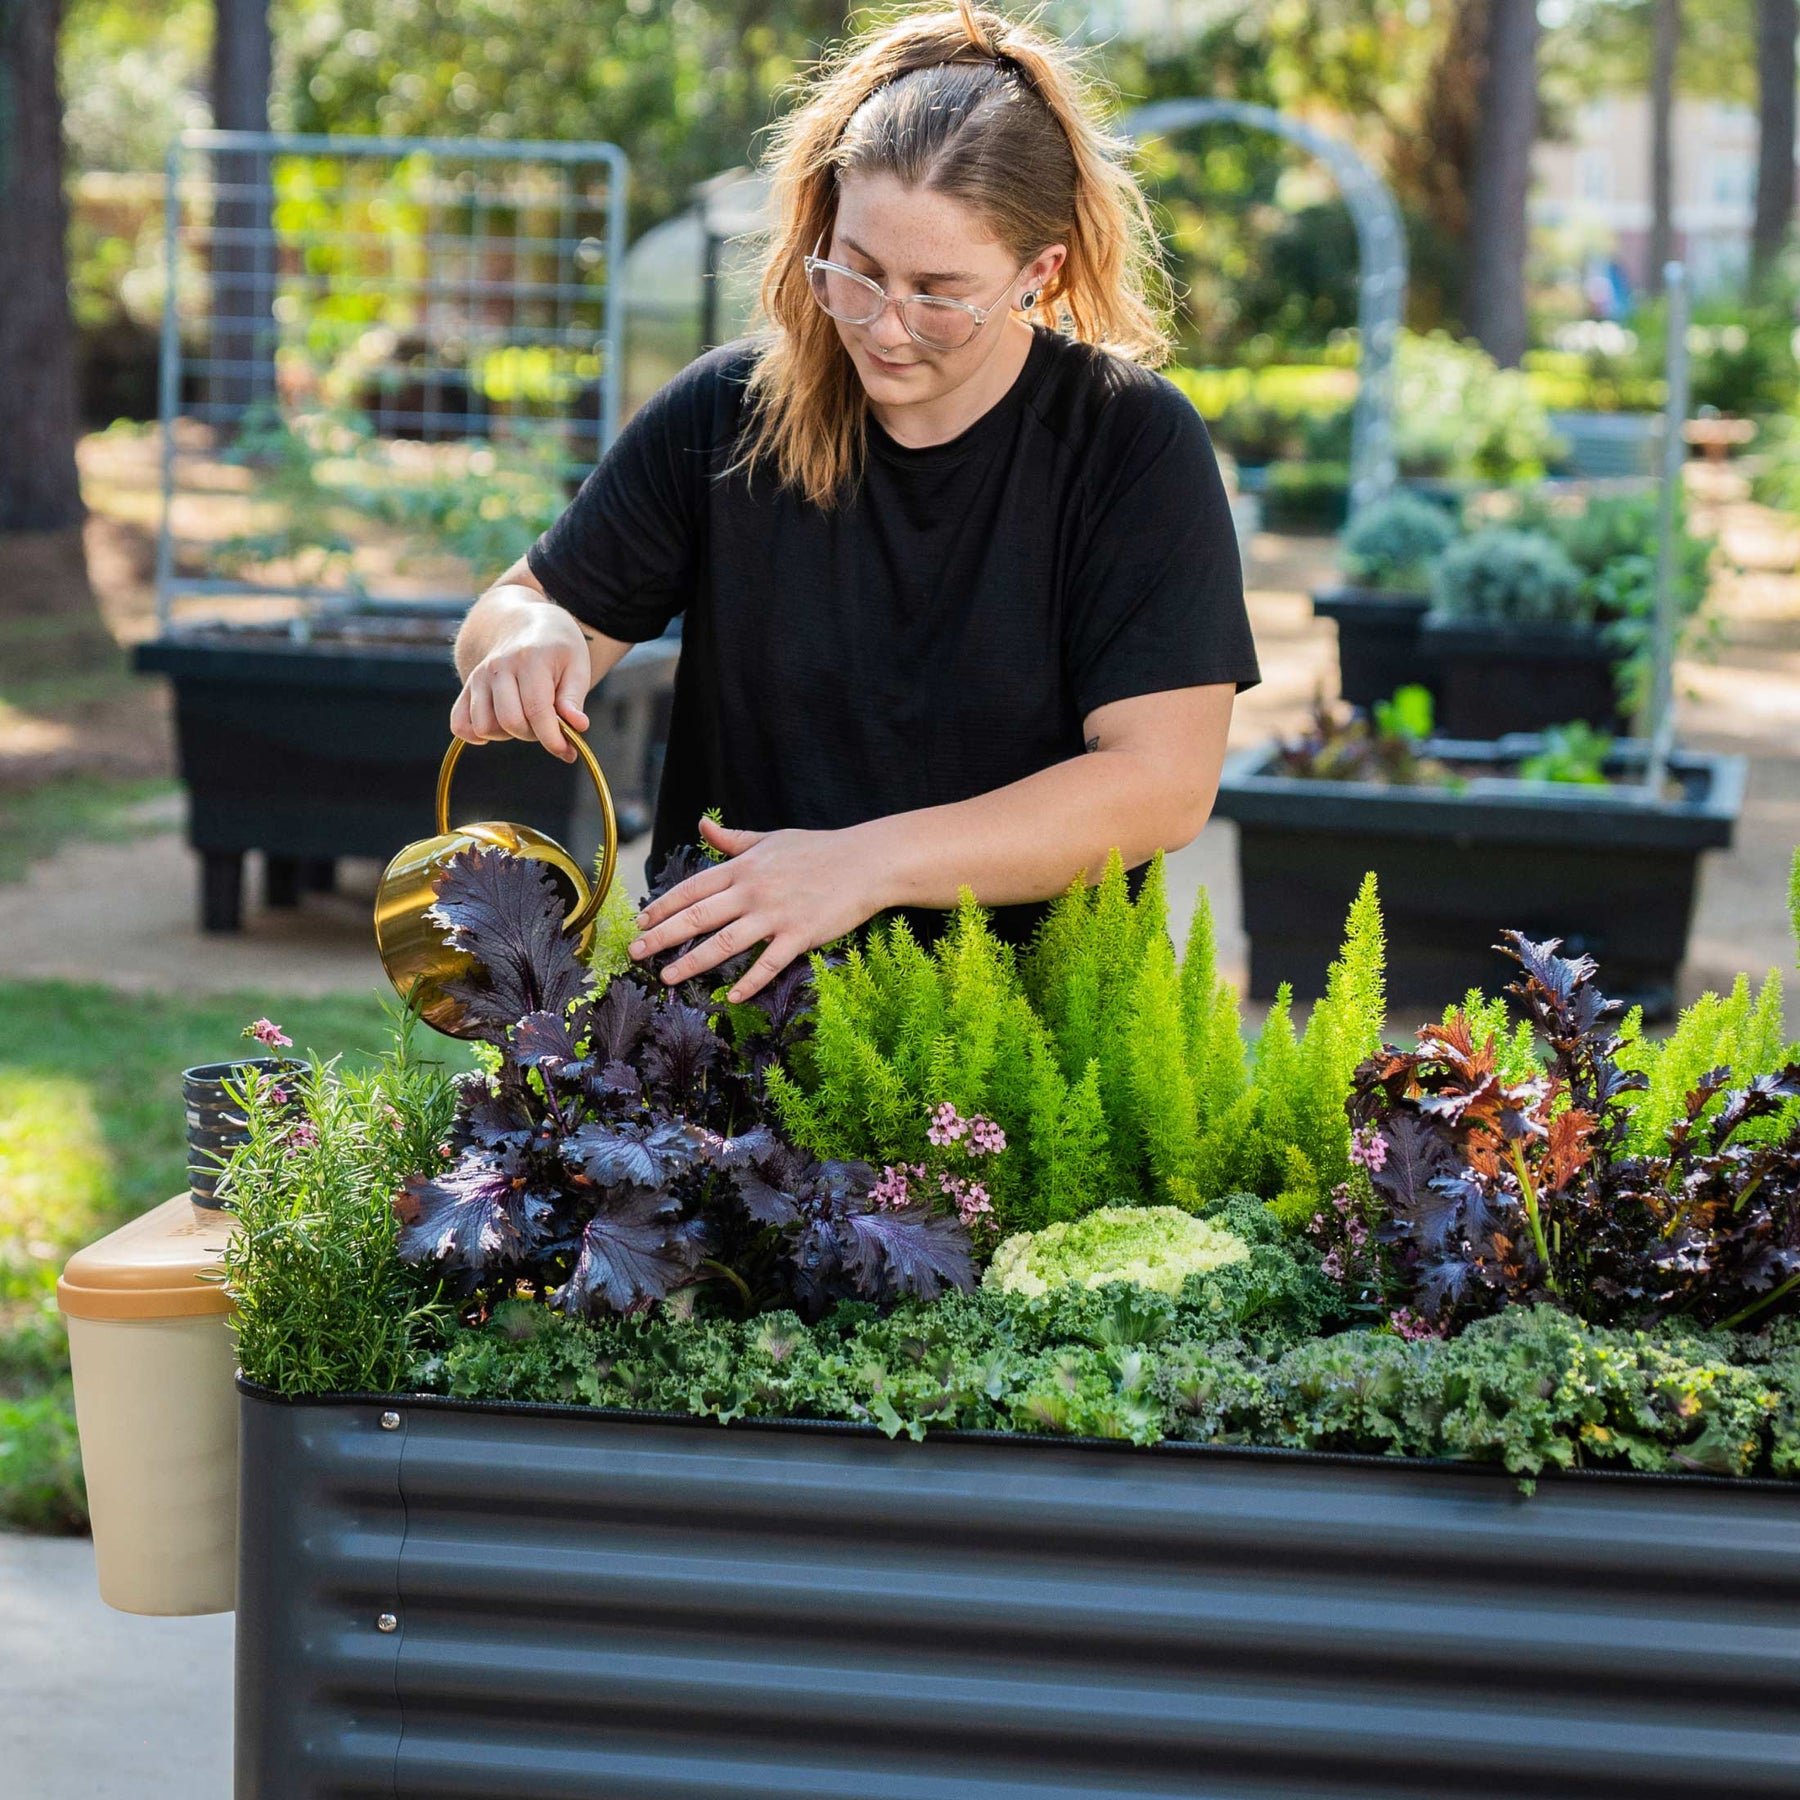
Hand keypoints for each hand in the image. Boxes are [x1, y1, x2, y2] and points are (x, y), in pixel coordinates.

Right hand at [451, 603, 590, 760]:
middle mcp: (498, 667)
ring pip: (485, 726)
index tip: (568, 752)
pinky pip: (460, 723)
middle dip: (534, 735)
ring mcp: (479, 676)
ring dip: (508, 735)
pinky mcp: (467, 687)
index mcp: (530, 659)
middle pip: (510, 721)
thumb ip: (574, 698)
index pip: (537, 711)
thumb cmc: (557, 648)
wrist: (525, 625)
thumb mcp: (577, 665)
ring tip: (526, 719)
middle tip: (548, 724)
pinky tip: (498, 729)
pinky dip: (477, 735)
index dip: (553, 739)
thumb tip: (577, 726)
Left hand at [629, 816, 891, 1000]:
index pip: (692, 888)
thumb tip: (701, 824)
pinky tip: (731, 997)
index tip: (641, 921)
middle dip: (662, 936)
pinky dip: (749, 981)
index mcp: (743, 868)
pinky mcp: (800, 935)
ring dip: (692, 962)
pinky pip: (769, 963)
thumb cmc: (819, 850)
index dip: (663, 906)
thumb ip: (733, 839)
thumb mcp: (771, 839)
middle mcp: (752, 891)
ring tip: (667, 977)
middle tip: (635, 952)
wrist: (866, 862)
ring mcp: (775, 915)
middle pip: (698, 917)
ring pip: (724, 943)